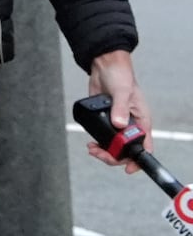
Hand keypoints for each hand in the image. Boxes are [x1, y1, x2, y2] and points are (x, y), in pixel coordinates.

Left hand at [87, 50, 151, 173]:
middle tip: (97, 153)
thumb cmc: (121, 76)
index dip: (138, 161)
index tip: (128, 169)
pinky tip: (90, 140)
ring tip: (91, 149)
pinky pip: (103, 137)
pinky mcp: (105, 120)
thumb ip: (121, 108)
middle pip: (125, 150)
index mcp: (141, 121)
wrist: (104, 66)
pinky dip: (98, 142)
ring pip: (113, 146)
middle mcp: (131, 126)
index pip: (145, 147)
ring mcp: (118, 124)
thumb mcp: (122, 92)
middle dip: (113, 156)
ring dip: (103, 151)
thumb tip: (119, 125)